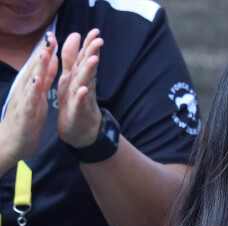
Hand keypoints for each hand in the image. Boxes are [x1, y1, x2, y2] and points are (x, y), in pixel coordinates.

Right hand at [0, 32, 57, 171]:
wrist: (13, 142)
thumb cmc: (27, 118)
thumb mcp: (39, 95)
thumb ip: (45, 77)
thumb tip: (50, 58)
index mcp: (31, 86)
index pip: (38, 66)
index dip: (45, 51)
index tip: (53, 35)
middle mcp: (25, 90)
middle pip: (34, 69)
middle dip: (42, 53)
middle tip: (50, 37)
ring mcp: (24, 101)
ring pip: (31, 82)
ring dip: (37, 68)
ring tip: (44, 53)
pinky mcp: (25, 115)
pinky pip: (30, 101)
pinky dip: (33, 91)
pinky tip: (37, 82)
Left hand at [56, 28, 103, 147]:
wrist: (80, 132)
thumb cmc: (75, 103)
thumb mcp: (70, 77)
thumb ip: (71, 57)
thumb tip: (75, 35)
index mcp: (79, 77)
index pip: (85, 58)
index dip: (89, 45)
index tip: (95, 31)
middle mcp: (83, 86)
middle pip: (88, 68)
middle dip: (92, 54)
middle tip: (99, 41)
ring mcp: (82, 100)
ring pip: (85, 84)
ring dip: (89, 72)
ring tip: (93, 60)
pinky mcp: (78, 113)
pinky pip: (79, 104)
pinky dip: (81, 97)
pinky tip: (83, 90)